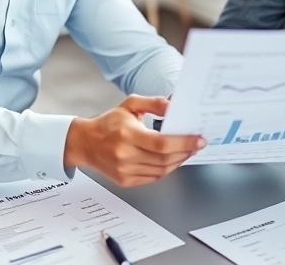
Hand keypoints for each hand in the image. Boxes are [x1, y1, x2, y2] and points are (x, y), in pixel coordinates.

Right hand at [63, 94, 205, 186]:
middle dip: (186, 152)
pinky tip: (172, 160)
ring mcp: (125, 170)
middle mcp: (125, 155)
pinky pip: (153, 178)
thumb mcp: (130, 105)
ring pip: (162, 171)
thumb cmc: (108, 123)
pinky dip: (166, 169)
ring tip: (187, 151)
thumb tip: (174, 107)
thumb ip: (154, 103)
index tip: (199, 140)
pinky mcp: (125, 181)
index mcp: (127, 134)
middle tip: (197, 144)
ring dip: (178, 161)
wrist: (85, 143)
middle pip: (164, 159)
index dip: (184, 143)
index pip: (162, 143)